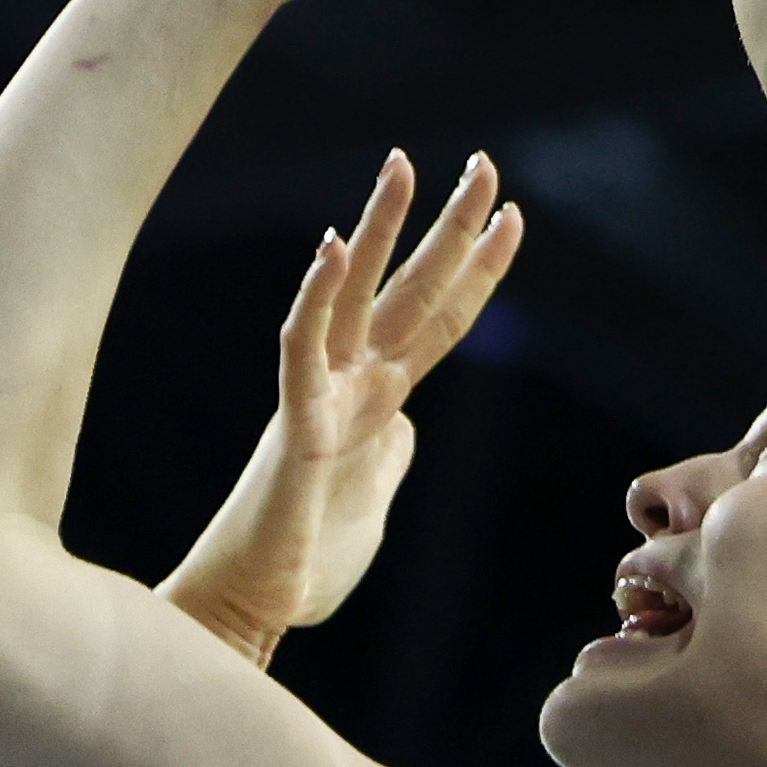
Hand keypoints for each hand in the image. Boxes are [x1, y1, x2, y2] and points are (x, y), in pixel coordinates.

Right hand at [169, 149, 524, 656]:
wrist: (254, 605)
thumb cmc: (305, 557)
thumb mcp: (373, 498)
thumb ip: (390, 454)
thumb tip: (404, 432)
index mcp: (381, 401)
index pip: (442, 321)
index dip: (480, 270)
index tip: (513, 216)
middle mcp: (354, 385)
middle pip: (412, 291)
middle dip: (451, 228)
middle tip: (483, 161)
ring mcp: (324, 398)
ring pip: (356, 300)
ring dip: (380, 232)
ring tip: (404, 167)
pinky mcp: (296, 428)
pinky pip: (302, 351)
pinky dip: (316, 299)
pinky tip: (331, 249)